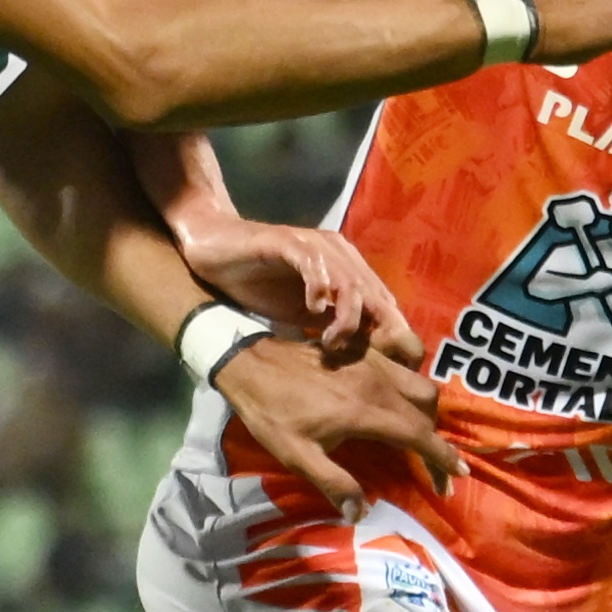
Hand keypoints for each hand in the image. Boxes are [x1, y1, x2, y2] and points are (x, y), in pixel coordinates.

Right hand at [178, 210, 419, 365]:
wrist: (215, 248)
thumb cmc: (260, 283)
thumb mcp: (304, 313)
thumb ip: (333, 326)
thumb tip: (365, 362)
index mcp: (347, 271)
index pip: (384, 304)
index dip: (396, 334)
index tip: (396, 369)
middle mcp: (337, 254)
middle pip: (375, 294)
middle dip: (382, 330)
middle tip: (375, 363)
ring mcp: (313, 246)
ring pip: (348, 281)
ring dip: (347, 316)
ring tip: (331, 343)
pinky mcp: (286, 242)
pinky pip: (310, 262)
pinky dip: (317, 287)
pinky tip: (312, 310)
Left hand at [214, 337, 458, 520]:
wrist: (250, 363)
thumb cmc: (272, 413)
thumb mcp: (297, 456)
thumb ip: (332, 483)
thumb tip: (359, 513)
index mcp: (368, 412)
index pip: (420, 436)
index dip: (443, 458)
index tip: (458, 474)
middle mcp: (379, 383)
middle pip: (429, 408)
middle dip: (438, 438)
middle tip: (436, 465)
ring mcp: (373, 362)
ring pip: (420, 382)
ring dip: (428, 409)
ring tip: (422, 434)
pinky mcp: (364, 349)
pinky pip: (403, 362)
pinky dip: (412, 381)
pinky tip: (401, 399)